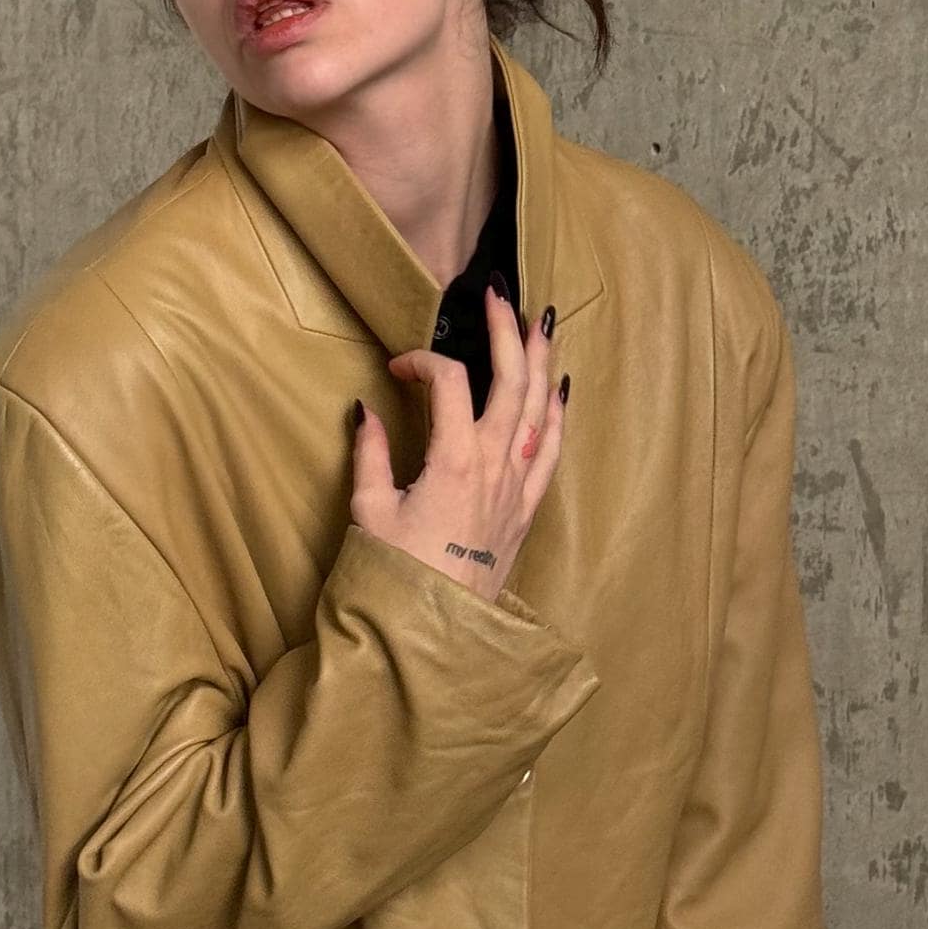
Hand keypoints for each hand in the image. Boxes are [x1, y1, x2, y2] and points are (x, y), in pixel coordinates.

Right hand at [352, 283, 569, 604]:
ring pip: (540, 409)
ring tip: (540, 321)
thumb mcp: (369, 511)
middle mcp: (495, 466)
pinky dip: (558, 413)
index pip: (448, 382)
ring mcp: (517, 487)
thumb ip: (370, 453)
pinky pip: (552, 450)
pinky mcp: (526, 509)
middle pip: (511, 381)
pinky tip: (560, 388)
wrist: (436, 633)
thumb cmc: (397, 576)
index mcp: (454, 461)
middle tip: (497, 295)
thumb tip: (367, 409)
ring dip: (540, 361)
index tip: (398, 366)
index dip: (423, 360)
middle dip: (505, 332)